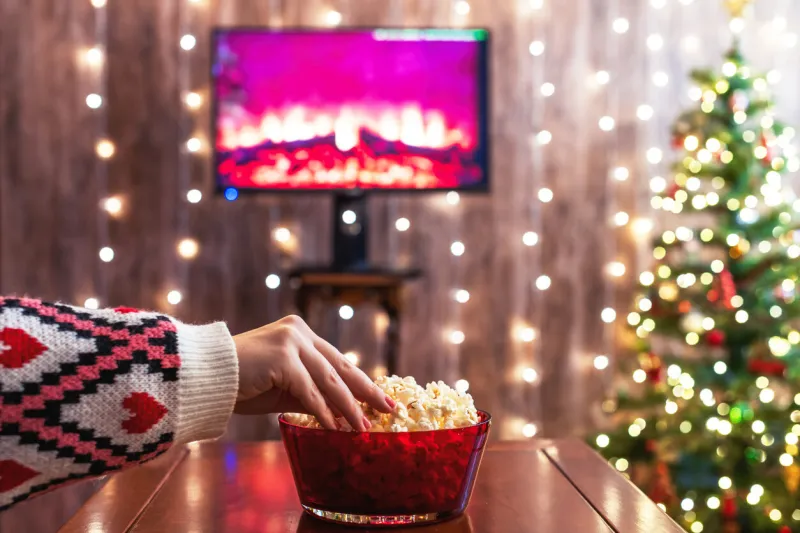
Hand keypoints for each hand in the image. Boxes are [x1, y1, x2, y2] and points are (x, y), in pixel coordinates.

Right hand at [232, 315, 394, 430]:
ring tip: (363, 427)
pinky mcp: (283, 358)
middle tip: (388, 408)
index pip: (336, 360)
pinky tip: (335, 428)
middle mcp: (299, 332)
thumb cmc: (241, 384)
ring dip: (348, 407)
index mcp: (299, 333)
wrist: (202, 377)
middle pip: (340, 366)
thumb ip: (311, 394)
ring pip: (329, 380)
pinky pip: (310, 391)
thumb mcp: (283, 389)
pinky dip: (323, 412)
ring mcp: (291, 342)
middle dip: (366, 390)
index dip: (359, 381)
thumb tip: (342, 413)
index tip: (379, 397)